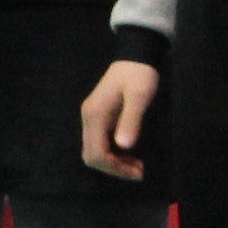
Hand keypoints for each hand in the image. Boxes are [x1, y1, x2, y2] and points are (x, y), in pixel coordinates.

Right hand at [80, 60, 158, 182]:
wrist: (135, 56)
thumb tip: (124, 147)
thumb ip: (131, 121)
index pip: (96, 154)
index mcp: (95, 116)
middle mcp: (88, 119)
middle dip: (113, 168)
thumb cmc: (139, 75)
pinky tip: (129, 152)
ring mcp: (91, 117)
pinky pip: (99, 142)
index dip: (115, 168)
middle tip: (138, 171)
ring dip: (113, 162)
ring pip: (94, 150)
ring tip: (136, 165)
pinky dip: (112, 153)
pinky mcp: (97, 116)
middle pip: (91, 155)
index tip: (138, 172)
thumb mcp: (139, 97)